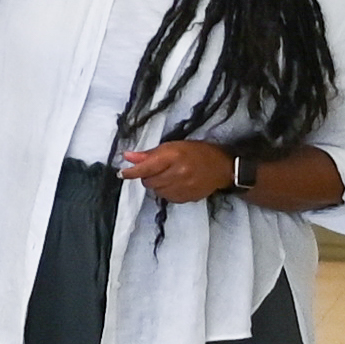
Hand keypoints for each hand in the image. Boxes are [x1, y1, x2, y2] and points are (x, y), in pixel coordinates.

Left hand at [120, 140, 234, 202]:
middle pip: (148, 181)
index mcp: (173, 156)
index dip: (131, 172)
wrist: (223, 167)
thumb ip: (150, 154)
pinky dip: (166, 191)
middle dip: (148, 176)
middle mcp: (178, 173)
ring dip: (157, 184)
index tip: (122, 174)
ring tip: (168, 176)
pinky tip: (175, 184)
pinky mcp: (187, 198)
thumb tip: (127, 157)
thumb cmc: (197, 152)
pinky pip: (167, 198)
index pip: (146, 168)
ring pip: (156, 191)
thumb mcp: (174, 146)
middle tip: (157, 170)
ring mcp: (183, 187)